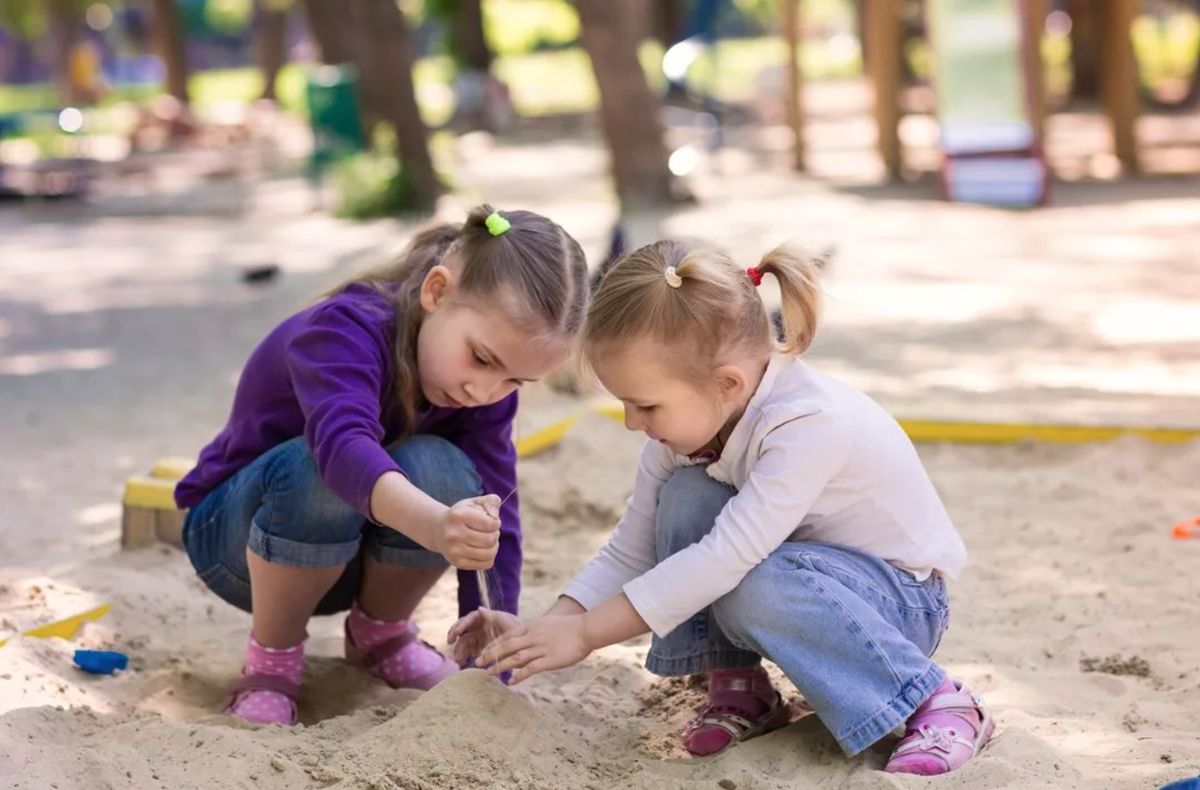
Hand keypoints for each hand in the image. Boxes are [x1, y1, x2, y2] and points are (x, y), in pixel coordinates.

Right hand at [434, 495, 500, 568]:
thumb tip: (495, 516)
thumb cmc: (462, 514)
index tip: (492, 521)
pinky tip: (483, 549)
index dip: (496, 523)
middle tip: (490, 531)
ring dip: (494, 546)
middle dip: (495, 534)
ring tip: (488, 539)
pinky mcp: (458, 563)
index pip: (489, 523)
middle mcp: (454, 534)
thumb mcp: (475, 502)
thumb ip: (491, 501)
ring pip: (489, 553)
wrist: (439, 530)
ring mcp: (454, 551)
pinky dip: (490, 557)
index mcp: (458, 516)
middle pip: (490, 540)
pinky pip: (486, 564)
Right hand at [447, 607, 522, 664]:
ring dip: (458, 650)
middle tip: (449, 643)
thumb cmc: (518, 631)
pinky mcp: (479, 650)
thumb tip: (479, 608)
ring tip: (458, 660)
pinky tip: (461, 663)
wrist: (526, 646)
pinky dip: (463, 657)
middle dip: (454, 635)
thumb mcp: (507, 623)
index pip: (469, 619)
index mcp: (485, 618)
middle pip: (462, 629)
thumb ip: (493, 617)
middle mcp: (479, 627)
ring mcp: (478, 638)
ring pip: (463, 642)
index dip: (461, 624)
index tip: (456, 633)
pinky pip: (467, 652)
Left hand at [477, 615, 591, 683]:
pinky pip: (530, 669)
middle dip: (490, 655)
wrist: (586, 629)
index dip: (494, 644)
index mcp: (532, 627)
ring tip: (488, 673)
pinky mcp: (549, 660)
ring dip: (500, 666)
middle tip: (477, 662)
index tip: (483, 651)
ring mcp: (541, 648)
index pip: (507, 635)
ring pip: (515, 658)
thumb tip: (526, 638)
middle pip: (506, 646)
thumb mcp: (548, 623)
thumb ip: (535, 631)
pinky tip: (511, 682)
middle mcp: (533, 637)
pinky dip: (519, 676)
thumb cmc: (570, 627)